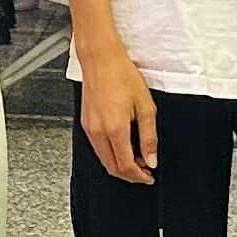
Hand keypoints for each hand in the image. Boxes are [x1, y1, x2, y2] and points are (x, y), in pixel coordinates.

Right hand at [80, 47, 158, 185]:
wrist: (100, 59)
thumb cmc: (122, 75)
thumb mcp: (146, 106)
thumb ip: (149, 137)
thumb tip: (152, 159)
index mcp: (115, 129)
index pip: (126, 166)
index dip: (139, 176)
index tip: (149, 176)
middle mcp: (98, 131)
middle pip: (112, 167)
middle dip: (129, 174)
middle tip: (144, 171)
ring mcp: (89, 128)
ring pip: (103, 159)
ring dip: (119, 164)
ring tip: (136, 158)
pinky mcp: (85, 123)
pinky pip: (97, 147)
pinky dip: (110, 154)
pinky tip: (122, 146)